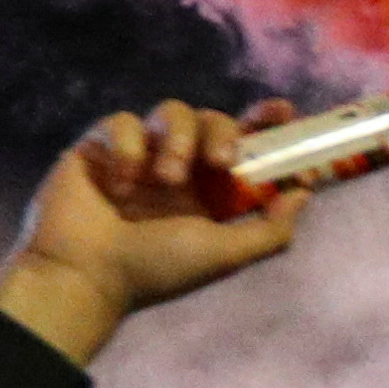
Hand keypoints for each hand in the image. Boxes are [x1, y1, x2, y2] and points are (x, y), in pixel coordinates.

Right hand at [0, 100, 311, 368]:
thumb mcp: (222, 255)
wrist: (85, 276)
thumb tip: (304, 193)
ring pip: (172, 111)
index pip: (243, 144)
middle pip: (213, 119)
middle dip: (223, 133)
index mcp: (208, 192)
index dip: (264, 123)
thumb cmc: (154, 270)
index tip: (284, 112)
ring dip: (177, 140)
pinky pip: (124, 120)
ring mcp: (138, 154)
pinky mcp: (100, 146)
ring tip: (166, 179)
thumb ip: (268, 229)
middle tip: (220, 162)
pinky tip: (120, 184)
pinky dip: (129, 147)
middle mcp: (177, 168)